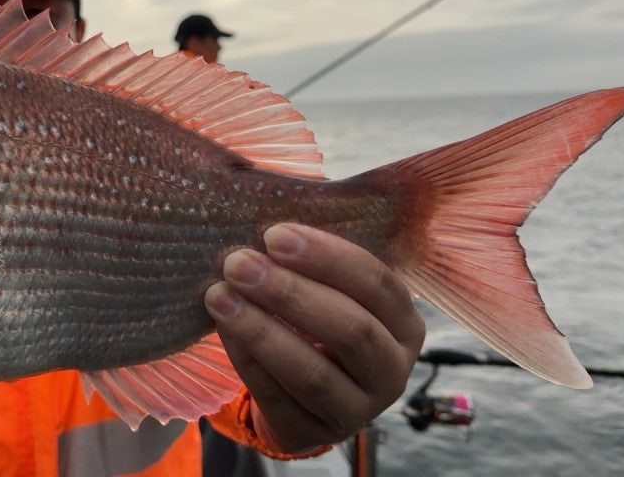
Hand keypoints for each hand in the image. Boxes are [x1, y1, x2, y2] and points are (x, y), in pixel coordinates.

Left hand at [205, 223, 424, 453]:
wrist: (305, 389)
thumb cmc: (318, 314)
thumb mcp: (332, 285)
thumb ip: (315, 252)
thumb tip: (262, 190)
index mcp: (405, 323)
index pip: (378, 284)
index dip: (327, 257)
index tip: (274, 233)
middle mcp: (392, 371)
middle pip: (349, 330)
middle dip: (289, 293)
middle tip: (237, 262)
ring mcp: (356, 410)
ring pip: (312, 373)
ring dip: (261, 330)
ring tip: (218, 294)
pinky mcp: (314, 434)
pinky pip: (278, 398)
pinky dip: (247, 360)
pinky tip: (222, 327)